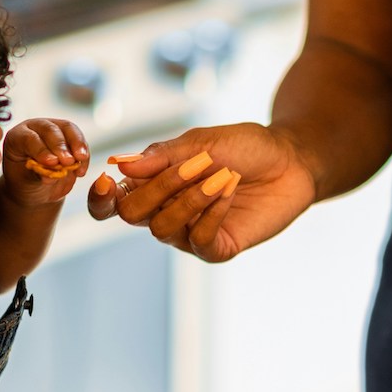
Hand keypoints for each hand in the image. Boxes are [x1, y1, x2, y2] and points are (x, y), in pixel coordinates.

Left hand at [1, 118, 88, 206]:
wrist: (36, 187)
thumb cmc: (25, 182)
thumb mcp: (26, 181)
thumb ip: (39, 174)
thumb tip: (53, 171)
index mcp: (17, 137)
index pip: (29, 138)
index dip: (41, 150)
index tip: (52, 163)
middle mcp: (35, 128)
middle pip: (50, 130)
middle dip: (60, 146)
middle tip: (68, 161)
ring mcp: (55, 130)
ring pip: (69, 129)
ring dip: (77, 144)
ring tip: (80, 159)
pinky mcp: (71, 137)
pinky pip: (80, 142)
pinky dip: (84, 155)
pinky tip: (81, 170)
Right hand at [86, 123, 316, 262]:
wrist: (291, 160)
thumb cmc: (245, 147)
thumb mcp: (202, 143)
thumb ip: (162, 156)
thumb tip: (119, 164)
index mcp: (154, 185)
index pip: (112, 202)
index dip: (100, 198)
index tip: (104, 180)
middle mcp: (166, 212)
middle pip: (132, 214)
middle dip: (158, 187)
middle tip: (193, 164)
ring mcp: (190, 233)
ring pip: (163, 228)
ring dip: (190, 198)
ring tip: (221, 174)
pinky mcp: (217, 248)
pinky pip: (199, 240)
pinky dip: (211, 212)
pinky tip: (228, 189)